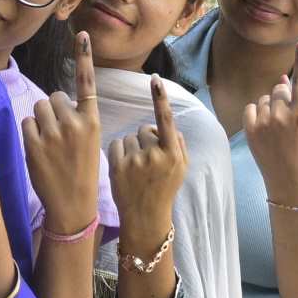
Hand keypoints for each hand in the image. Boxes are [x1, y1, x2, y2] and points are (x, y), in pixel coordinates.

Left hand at [22, 32, 101, 235]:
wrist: (72, 204)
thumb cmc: (81, 171)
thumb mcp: (89, 142)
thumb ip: (76, 119)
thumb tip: (57, 101)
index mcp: (92, 121)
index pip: (88, 82)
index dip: (84, 56)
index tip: (81, 33)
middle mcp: (74, 123)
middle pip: (54, 97)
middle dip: (53, 110)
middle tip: (59, 133)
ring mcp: (52, 134)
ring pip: (39, 108)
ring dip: (40, 120)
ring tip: (49, 142)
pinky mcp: (33, 144)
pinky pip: (26, 123)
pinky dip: (30, 133)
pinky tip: (39, 150)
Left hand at [108, 74, 187, 250]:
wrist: (145, 216)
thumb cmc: (164, 189)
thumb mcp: (181, 168)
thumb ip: (177, 143)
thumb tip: (165, 122)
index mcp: (173, 154)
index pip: (166, 120)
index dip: (160, 99)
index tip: (155, 80)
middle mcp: (154, 156)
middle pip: (144, 130)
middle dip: (145, 140)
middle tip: (147, 162)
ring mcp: (134, 161)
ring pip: (129, 138)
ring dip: (131, 148)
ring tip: (136, 169)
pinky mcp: (117, 166)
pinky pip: (116, 145)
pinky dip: (118, 153)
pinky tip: (124, 169)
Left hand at [243, 41, 297, 198]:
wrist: (288, 176)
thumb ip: (295, 101)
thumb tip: (281, 79)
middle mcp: (284, 115)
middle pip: (278, 90)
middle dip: (281, 99)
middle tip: (285, 121)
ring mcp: (266, 122)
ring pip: (264, 99)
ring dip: (268, 108)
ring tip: (275, 129)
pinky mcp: (251, 129)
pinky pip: (251, 108)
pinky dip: (255, 114)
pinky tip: (262, 129)